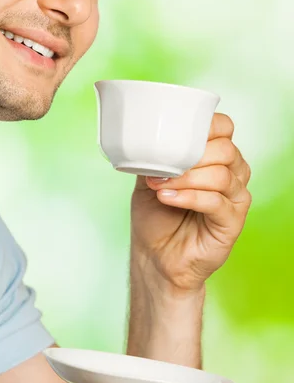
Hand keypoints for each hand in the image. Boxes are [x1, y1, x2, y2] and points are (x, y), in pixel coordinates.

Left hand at [131, 113, 251, 291]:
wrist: (154, 256)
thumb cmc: (155, 217)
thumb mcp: (148, 178)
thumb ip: (155, 156)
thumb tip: (147, 137)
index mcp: (215, 158)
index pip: (224, 128)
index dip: (206, 126)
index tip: (176, 134)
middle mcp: (231, 174)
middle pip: (225, 150)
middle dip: (190, 156)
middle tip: (162, 168)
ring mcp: (234, 199)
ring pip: (222, 175)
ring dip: (186, 178)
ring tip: (160, 186)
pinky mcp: (232, 222)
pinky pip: (217, 202)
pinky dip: (190, 197)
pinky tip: (168, 199)